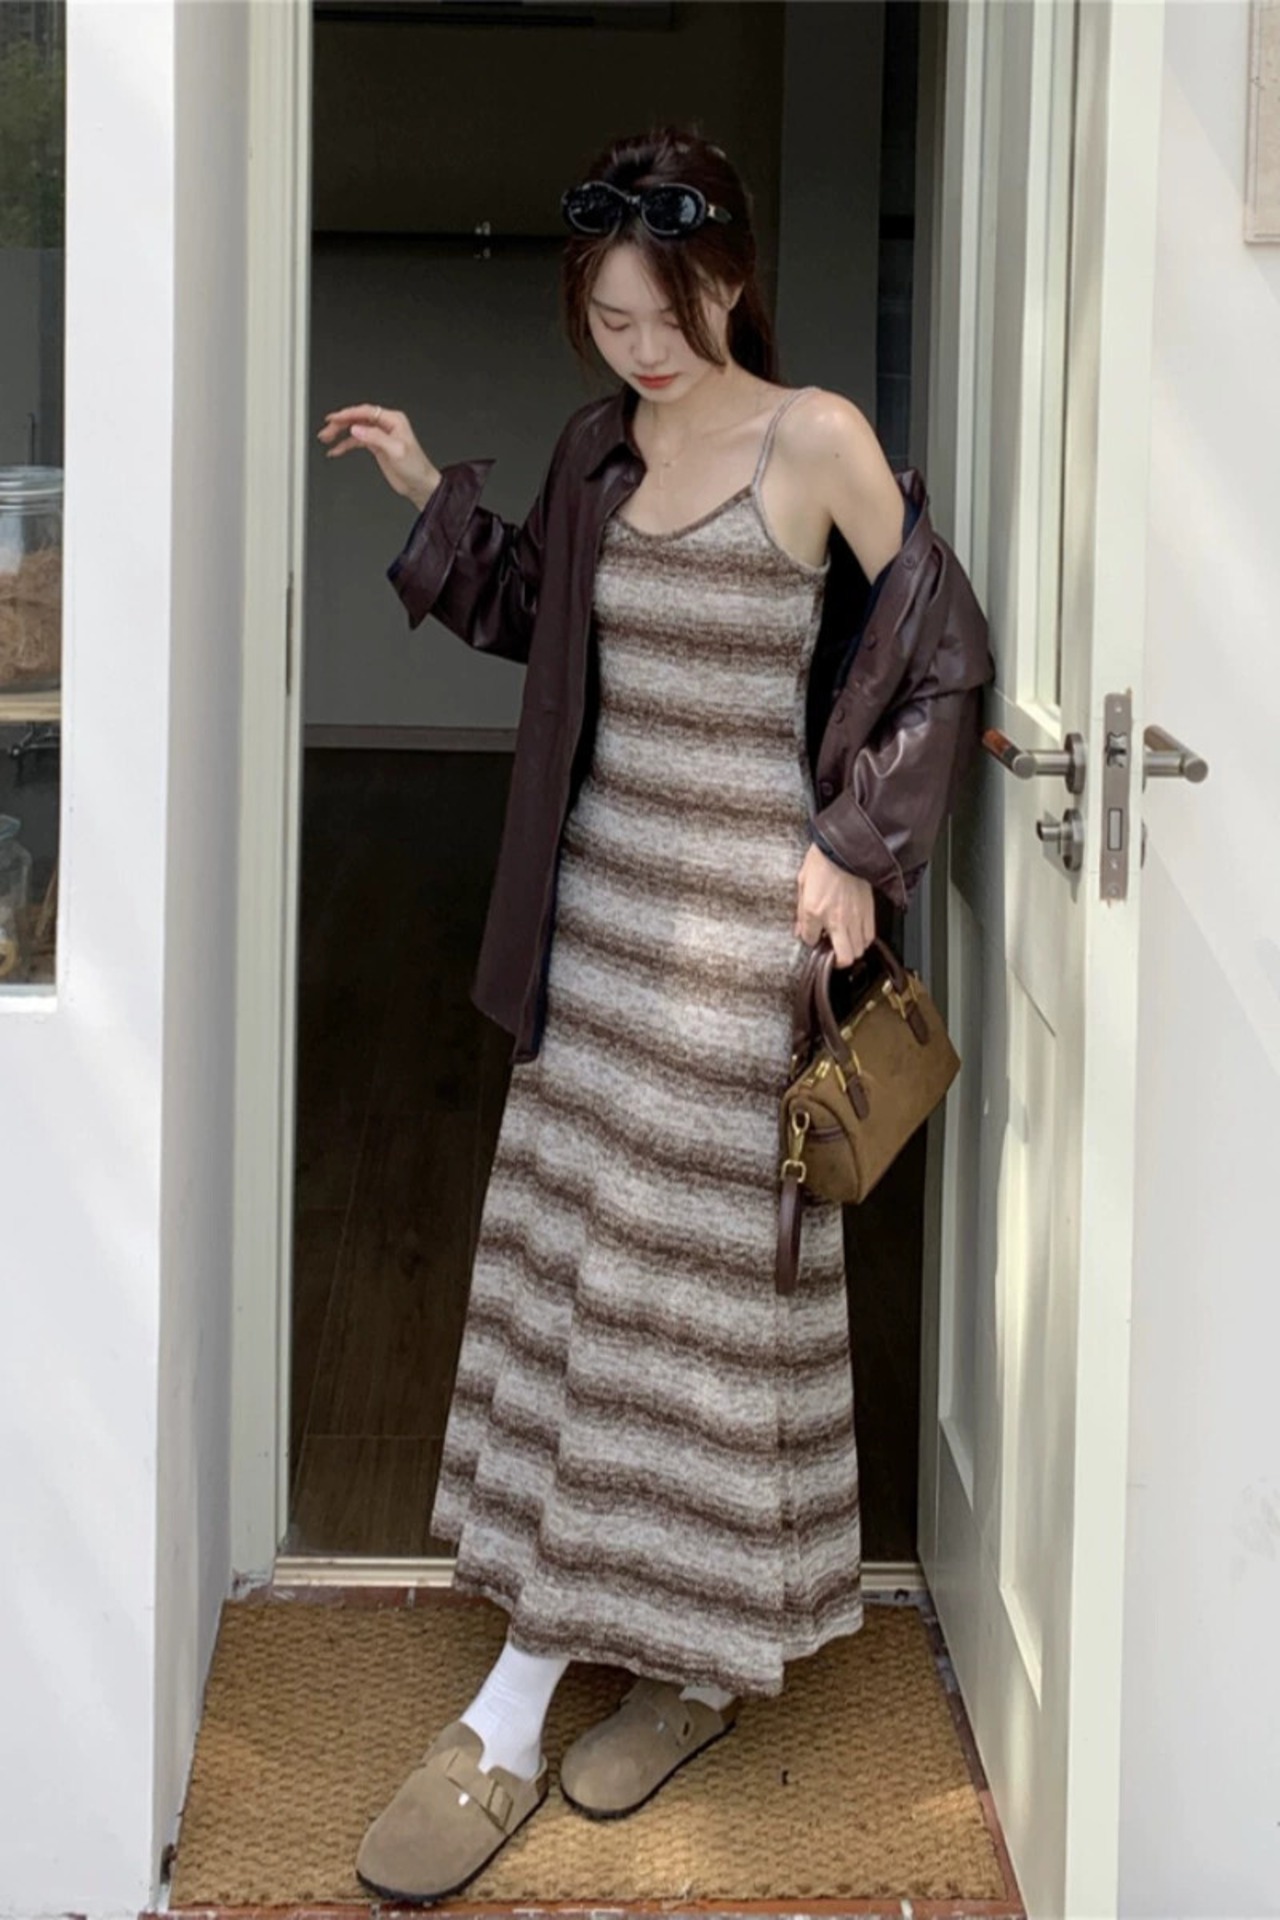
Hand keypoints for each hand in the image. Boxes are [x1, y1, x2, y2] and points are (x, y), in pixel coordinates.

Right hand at [317, 403, 439, 510]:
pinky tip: (335, 450)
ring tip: (326, 438)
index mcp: (394, 420)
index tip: (334, 418)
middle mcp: (386, 425)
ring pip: (355, 429)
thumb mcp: (396, 450)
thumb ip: (375, 438)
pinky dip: (345, 445)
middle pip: (358, 419)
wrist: (420, 485)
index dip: (349, 414)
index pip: (366, 412)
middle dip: (341, 423)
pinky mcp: (376, 447)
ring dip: (340, 433)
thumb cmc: (416, 467)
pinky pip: (357, 441)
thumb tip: (356, 429)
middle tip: (326, 429)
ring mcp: (380, 435)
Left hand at [794, 841, 876, 966]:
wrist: (846, 846)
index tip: (811, 936)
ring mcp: (855, 916)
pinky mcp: (869, 910)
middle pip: (843, 957)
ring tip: (844, 943)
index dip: (810, 940)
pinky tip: (857, 933)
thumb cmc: (823, 859)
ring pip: (859, 949)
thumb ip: (800, 910)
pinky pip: (870, 935)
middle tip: (832, 954)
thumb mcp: (802, 882)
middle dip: (836, 960)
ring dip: (851, 950)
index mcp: (814, 910)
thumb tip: (800, 928)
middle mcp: (836, 918)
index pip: (810, 940)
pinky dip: (864, 939)